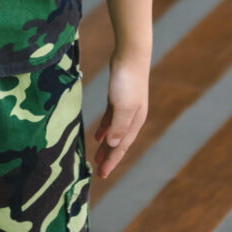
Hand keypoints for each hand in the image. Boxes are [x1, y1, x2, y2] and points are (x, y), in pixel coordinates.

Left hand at [92, 54, 148, 178]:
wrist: (130, 56)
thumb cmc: (127, 81)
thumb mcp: (122, 106)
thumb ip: (118, 126)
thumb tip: (112, 145)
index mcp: (134, 122)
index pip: (121, 147)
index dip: (112, 161)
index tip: (102, 175)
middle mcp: (132, 118)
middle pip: (119, 142)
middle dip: (110, 157)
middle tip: (99, 172)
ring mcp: (126, 108)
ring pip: (114, 133)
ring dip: (106, 146)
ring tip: (97, 157)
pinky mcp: (118, 99)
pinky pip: (111, 120)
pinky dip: (105, 129)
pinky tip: (98, 136)